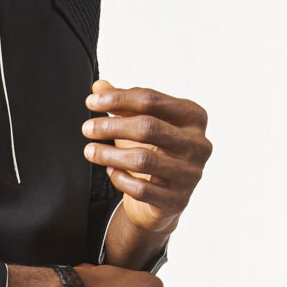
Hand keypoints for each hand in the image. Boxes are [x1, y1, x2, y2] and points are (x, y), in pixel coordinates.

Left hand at [83, 79, 211, 258]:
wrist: (164, 199)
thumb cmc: (153, 152)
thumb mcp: (140, 124)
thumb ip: (122, 104)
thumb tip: (99, 85)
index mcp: (193, 117)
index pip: (151, 100)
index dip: (118, 98)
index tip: (91, 101)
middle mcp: (198, 144)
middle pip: (149, 127)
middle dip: (112, 126)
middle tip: (87, 129)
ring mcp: (190, 174)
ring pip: (144, 159)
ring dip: (110, 154)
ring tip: (90, 151)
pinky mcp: (178, 200)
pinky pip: (142, 189)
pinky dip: (120, 179)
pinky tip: (110, 172)